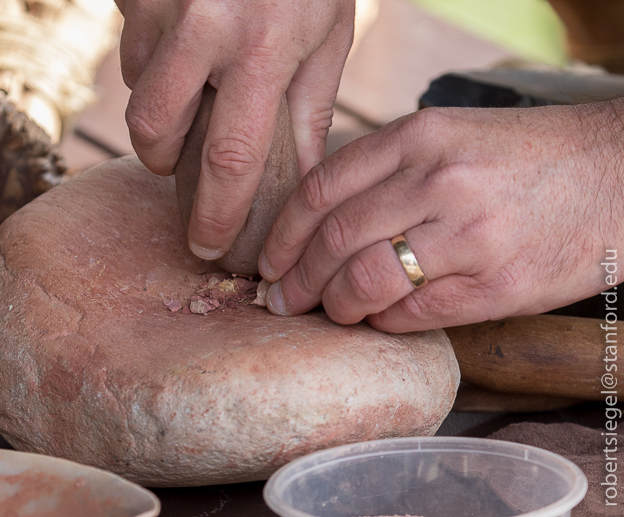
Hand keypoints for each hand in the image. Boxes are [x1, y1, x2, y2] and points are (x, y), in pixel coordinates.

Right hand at [115, 0, 354, 258]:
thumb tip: (299, 184)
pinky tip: (185, 39)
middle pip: (155, 132)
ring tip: (195, 82)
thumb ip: (308, 112)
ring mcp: (161, 4)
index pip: (230, 157)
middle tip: (182, 159)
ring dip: (159, 105)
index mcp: (263, 49)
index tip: (205, 245)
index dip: (215, 212)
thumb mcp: (325, 37)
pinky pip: (129, 45)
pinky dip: (152, 60)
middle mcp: (205, 29)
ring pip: (136, 88)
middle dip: (163, 161)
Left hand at [259, 102, 623, 331]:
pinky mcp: (498, 286)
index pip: (320, 189)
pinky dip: (383, 323)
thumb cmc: (522, 157)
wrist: (616, 173)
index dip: (282, 234)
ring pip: (366, 282)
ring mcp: (469, 235)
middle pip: (334, 240)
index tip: (268, 260)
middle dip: (297, 279)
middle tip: (283, 299)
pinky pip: (414, 314)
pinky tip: (378, 319)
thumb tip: (319, 223)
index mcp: (418, 137)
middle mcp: (439, 181)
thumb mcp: (447, 138)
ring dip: (335, 306)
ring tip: (330, 312)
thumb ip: (384, 171)